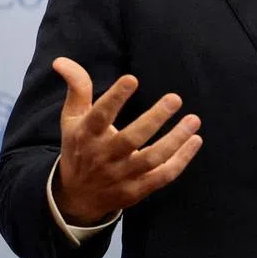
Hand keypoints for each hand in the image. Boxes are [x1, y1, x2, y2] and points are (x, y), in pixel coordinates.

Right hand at [52, 56, 202, 225]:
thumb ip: (76, 88)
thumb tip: (61, 60)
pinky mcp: (137, 190)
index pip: (100, 116)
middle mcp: (104, 156)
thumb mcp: (72, 119)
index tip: (132, 79)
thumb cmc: (79, 147)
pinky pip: (162, 176)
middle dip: (154, 119)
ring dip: (175, 140)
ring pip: (151, 159)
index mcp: (87, 135)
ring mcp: (121, 175)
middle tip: (175, 97)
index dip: (115, 98)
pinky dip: (181, 161)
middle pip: (131, 139)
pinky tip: (195, 141)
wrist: (76, 197)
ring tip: (194, 120)